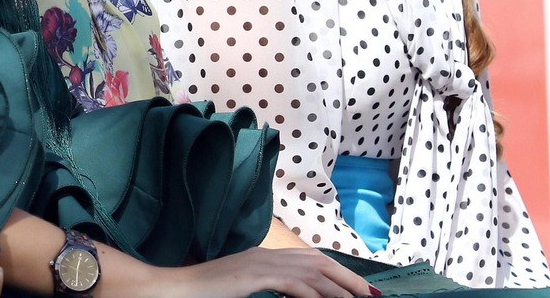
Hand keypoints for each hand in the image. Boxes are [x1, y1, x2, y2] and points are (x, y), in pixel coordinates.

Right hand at [158, 247, 374, 297]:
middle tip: (372, 294)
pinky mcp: (254, 275)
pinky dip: (316, 295)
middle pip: (317, 261)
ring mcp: (260, 263)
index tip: (358, 288)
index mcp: (263, 257)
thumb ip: (268, 289)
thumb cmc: (207, 293)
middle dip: (348, 278)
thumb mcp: (243, 289)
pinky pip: (295, 284)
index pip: (309, 259)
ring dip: (339, 288)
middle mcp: (266, 255)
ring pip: (312, 272)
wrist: (177, 289)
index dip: (337, 272)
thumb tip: (294, 296)